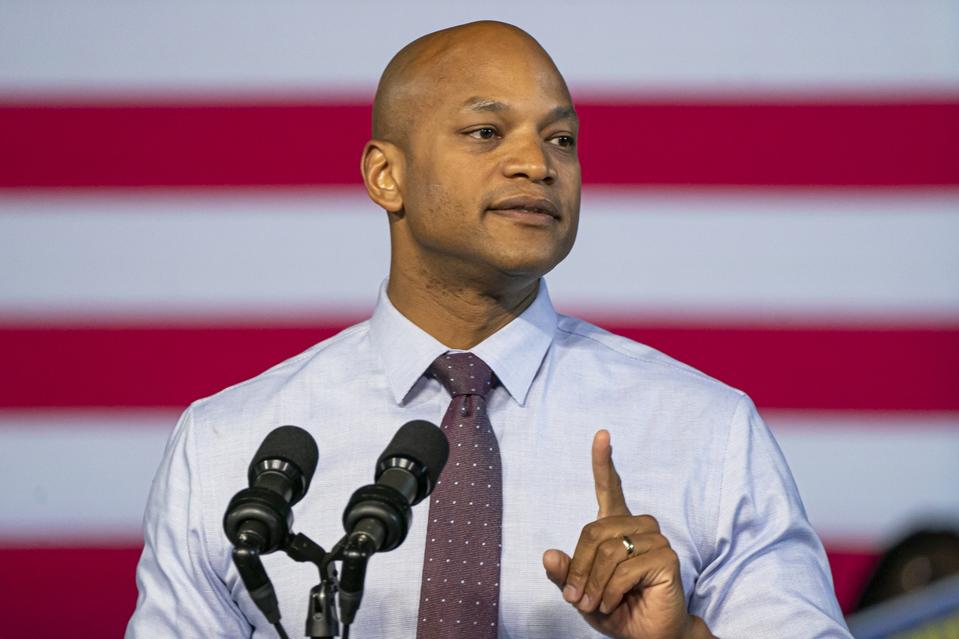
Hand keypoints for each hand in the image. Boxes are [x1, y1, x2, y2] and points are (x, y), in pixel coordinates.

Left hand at [542, 430, 713, 638]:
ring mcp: (656, 539)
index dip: (603, 462)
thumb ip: (565, 573)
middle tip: (577, 599)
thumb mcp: (580, 592)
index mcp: (617, 526)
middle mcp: (638, 526)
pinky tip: (614, 603)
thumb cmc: (615, 609)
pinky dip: (611, 592)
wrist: (646, 637)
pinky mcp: (666, 557)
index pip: (610, 487)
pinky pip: (625, 569)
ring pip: (608, 551)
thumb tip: (547, 554)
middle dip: (579, 569)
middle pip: (593, 531)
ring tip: (596, 605)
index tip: (602, 435)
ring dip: (595, 585)